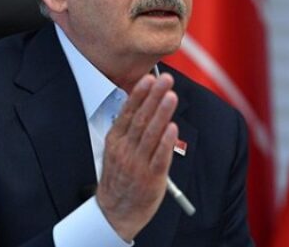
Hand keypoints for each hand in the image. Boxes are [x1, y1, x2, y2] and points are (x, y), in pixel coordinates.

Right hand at [96, 73, 178, 241]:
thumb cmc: (119, 175)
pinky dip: (166, 142)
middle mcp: (125, 149)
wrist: (116, 211)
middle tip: (165, 80)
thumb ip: (128, 128)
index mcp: (116, 139)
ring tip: (170, 96)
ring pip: (151, 134)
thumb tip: (144, 103)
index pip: (128, 112)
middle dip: (154, 97)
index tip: (149, 79)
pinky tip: (172, 127)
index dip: (139, 94)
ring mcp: (137, 164)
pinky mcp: (151, 178)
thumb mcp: (116, 149)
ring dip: (162, 113)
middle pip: (141, 118)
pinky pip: (160, 157)